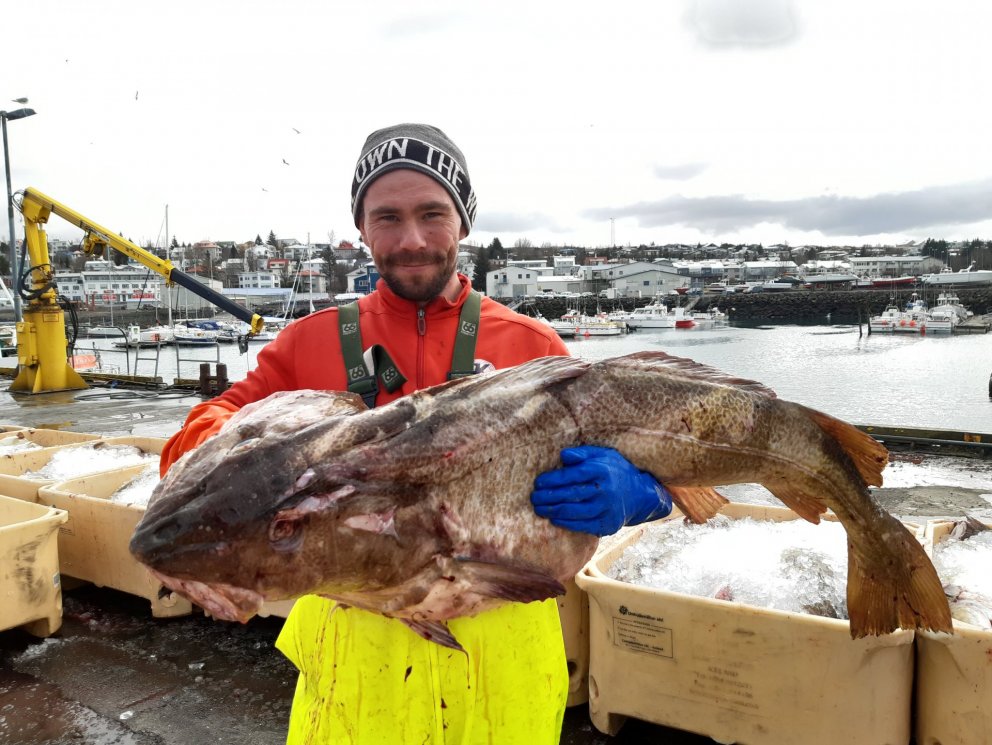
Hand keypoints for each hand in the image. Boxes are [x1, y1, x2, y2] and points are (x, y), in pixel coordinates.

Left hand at [531, 445, 671, 536]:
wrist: (639, 494)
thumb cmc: (615, 470)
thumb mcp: (603, 455)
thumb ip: (582, 454)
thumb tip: (563, 455)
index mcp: (602, 470)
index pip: (572, 476)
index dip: (553, 480)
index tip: (538, 483)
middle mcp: (605, 490)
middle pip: (570, 494)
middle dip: (548, 497)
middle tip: (533, 498)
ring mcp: (607, 509)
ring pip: (574, 511)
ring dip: (553, 511)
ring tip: (539, 509)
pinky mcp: (608, 524)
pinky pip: (582, 525)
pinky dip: (565, 523)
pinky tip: (554, 519)